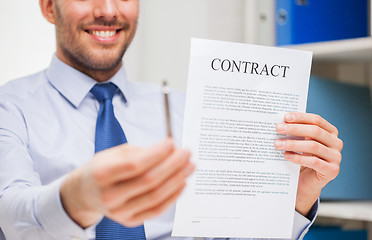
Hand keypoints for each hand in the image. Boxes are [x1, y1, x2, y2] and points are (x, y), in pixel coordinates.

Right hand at [60, 139, 194, 227]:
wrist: (85, 193)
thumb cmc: (101, 169)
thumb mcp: (114, 154)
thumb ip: (140, 152)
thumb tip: (169, 150)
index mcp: (102, 174)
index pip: (136, 164)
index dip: (157, 153)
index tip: (171, 143)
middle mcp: (110, 196)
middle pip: (150, 181)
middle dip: (173, 165)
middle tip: (186, 153)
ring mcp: (120, 212)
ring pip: (156, 196)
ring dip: (177, 179)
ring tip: (189, 166)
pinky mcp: (130, 221)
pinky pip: (157, 210)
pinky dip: (173, 196)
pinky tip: (181, 183)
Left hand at [274, 112, 342, 216]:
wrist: (306, 182)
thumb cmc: (302, 158)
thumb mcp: (301, 143)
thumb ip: (297, 132)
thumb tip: (281, 122)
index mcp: (331, 132)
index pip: (316, 120)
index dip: (301, 117)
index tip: (285, 117)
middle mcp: (336, 143)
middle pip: (315, 131)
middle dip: (294, 129)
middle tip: (278, 128)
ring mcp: (336, 157)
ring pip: (313, 146)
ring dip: (293, 144)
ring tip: (277, 144)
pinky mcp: (332, 170)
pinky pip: (314, 162)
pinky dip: (298, 158)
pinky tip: (286, 156)